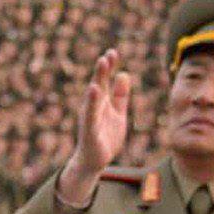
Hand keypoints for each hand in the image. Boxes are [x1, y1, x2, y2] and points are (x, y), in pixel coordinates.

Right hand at [58, 49, 130, 205]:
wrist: (94, 161)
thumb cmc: (105, 137)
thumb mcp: (118, 114)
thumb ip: (121, 96)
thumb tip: (124, 74)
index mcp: (102, 102)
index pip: (105, 80)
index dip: (109, 67)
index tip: (114, 51)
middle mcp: (93, 106)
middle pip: (98, 83)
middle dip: (103, 68)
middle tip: (109, 53)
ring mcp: (90, 116)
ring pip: (94, 94)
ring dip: (98, 78)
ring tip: (102, 63)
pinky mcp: (89, 128)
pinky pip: (90, 113)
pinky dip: (92, 100)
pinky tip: (94, 89)